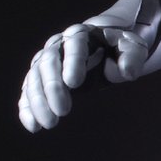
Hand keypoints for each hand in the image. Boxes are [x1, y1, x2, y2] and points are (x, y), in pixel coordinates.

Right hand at [17, 22, 151, 132]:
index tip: (73, 84)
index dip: (73, 63)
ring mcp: (46, 61)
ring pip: (34, 77)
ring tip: (49, 124)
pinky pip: (29, 91)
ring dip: (38, 101)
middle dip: (52, 87)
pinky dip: (27, 108)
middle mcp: (58, 45)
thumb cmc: (118, 48)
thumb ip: (132, 57)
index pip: (74, 45)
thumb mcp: (133, 48)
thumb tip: (128, 72)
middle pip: (48, 62)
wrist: (103, 48)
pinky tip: (32, 126)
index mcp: (81, 34)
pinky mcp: (40, 78)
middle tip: (62, 112)